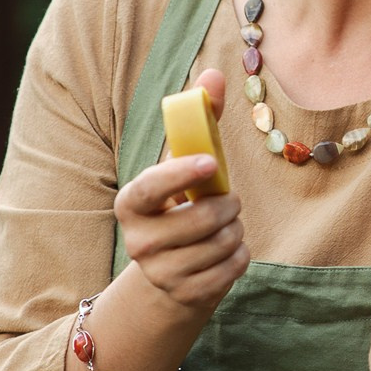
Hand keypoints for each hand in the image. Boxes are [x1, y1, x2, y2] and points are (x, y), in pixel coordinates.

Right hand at [114, 69, 249, 311]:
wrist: (172, 270)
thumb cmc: (181, 203)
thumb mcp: (186, 165)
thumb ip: (200, 120)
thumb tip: (215, 74)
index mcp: (131, 203)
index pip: (149, 187)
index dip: (179, 174)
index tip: (210, 163)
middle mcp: (138, 241)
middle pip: (203, 217)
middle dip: (228, 204)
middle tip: (227, 201)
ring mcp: (160, 273)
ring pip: (222, 242)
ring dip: (235, 229)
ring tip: (224, 226)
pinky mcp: (187, 295)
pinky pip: (233, 267)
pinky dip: (240, 255)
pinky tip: (227, 250)